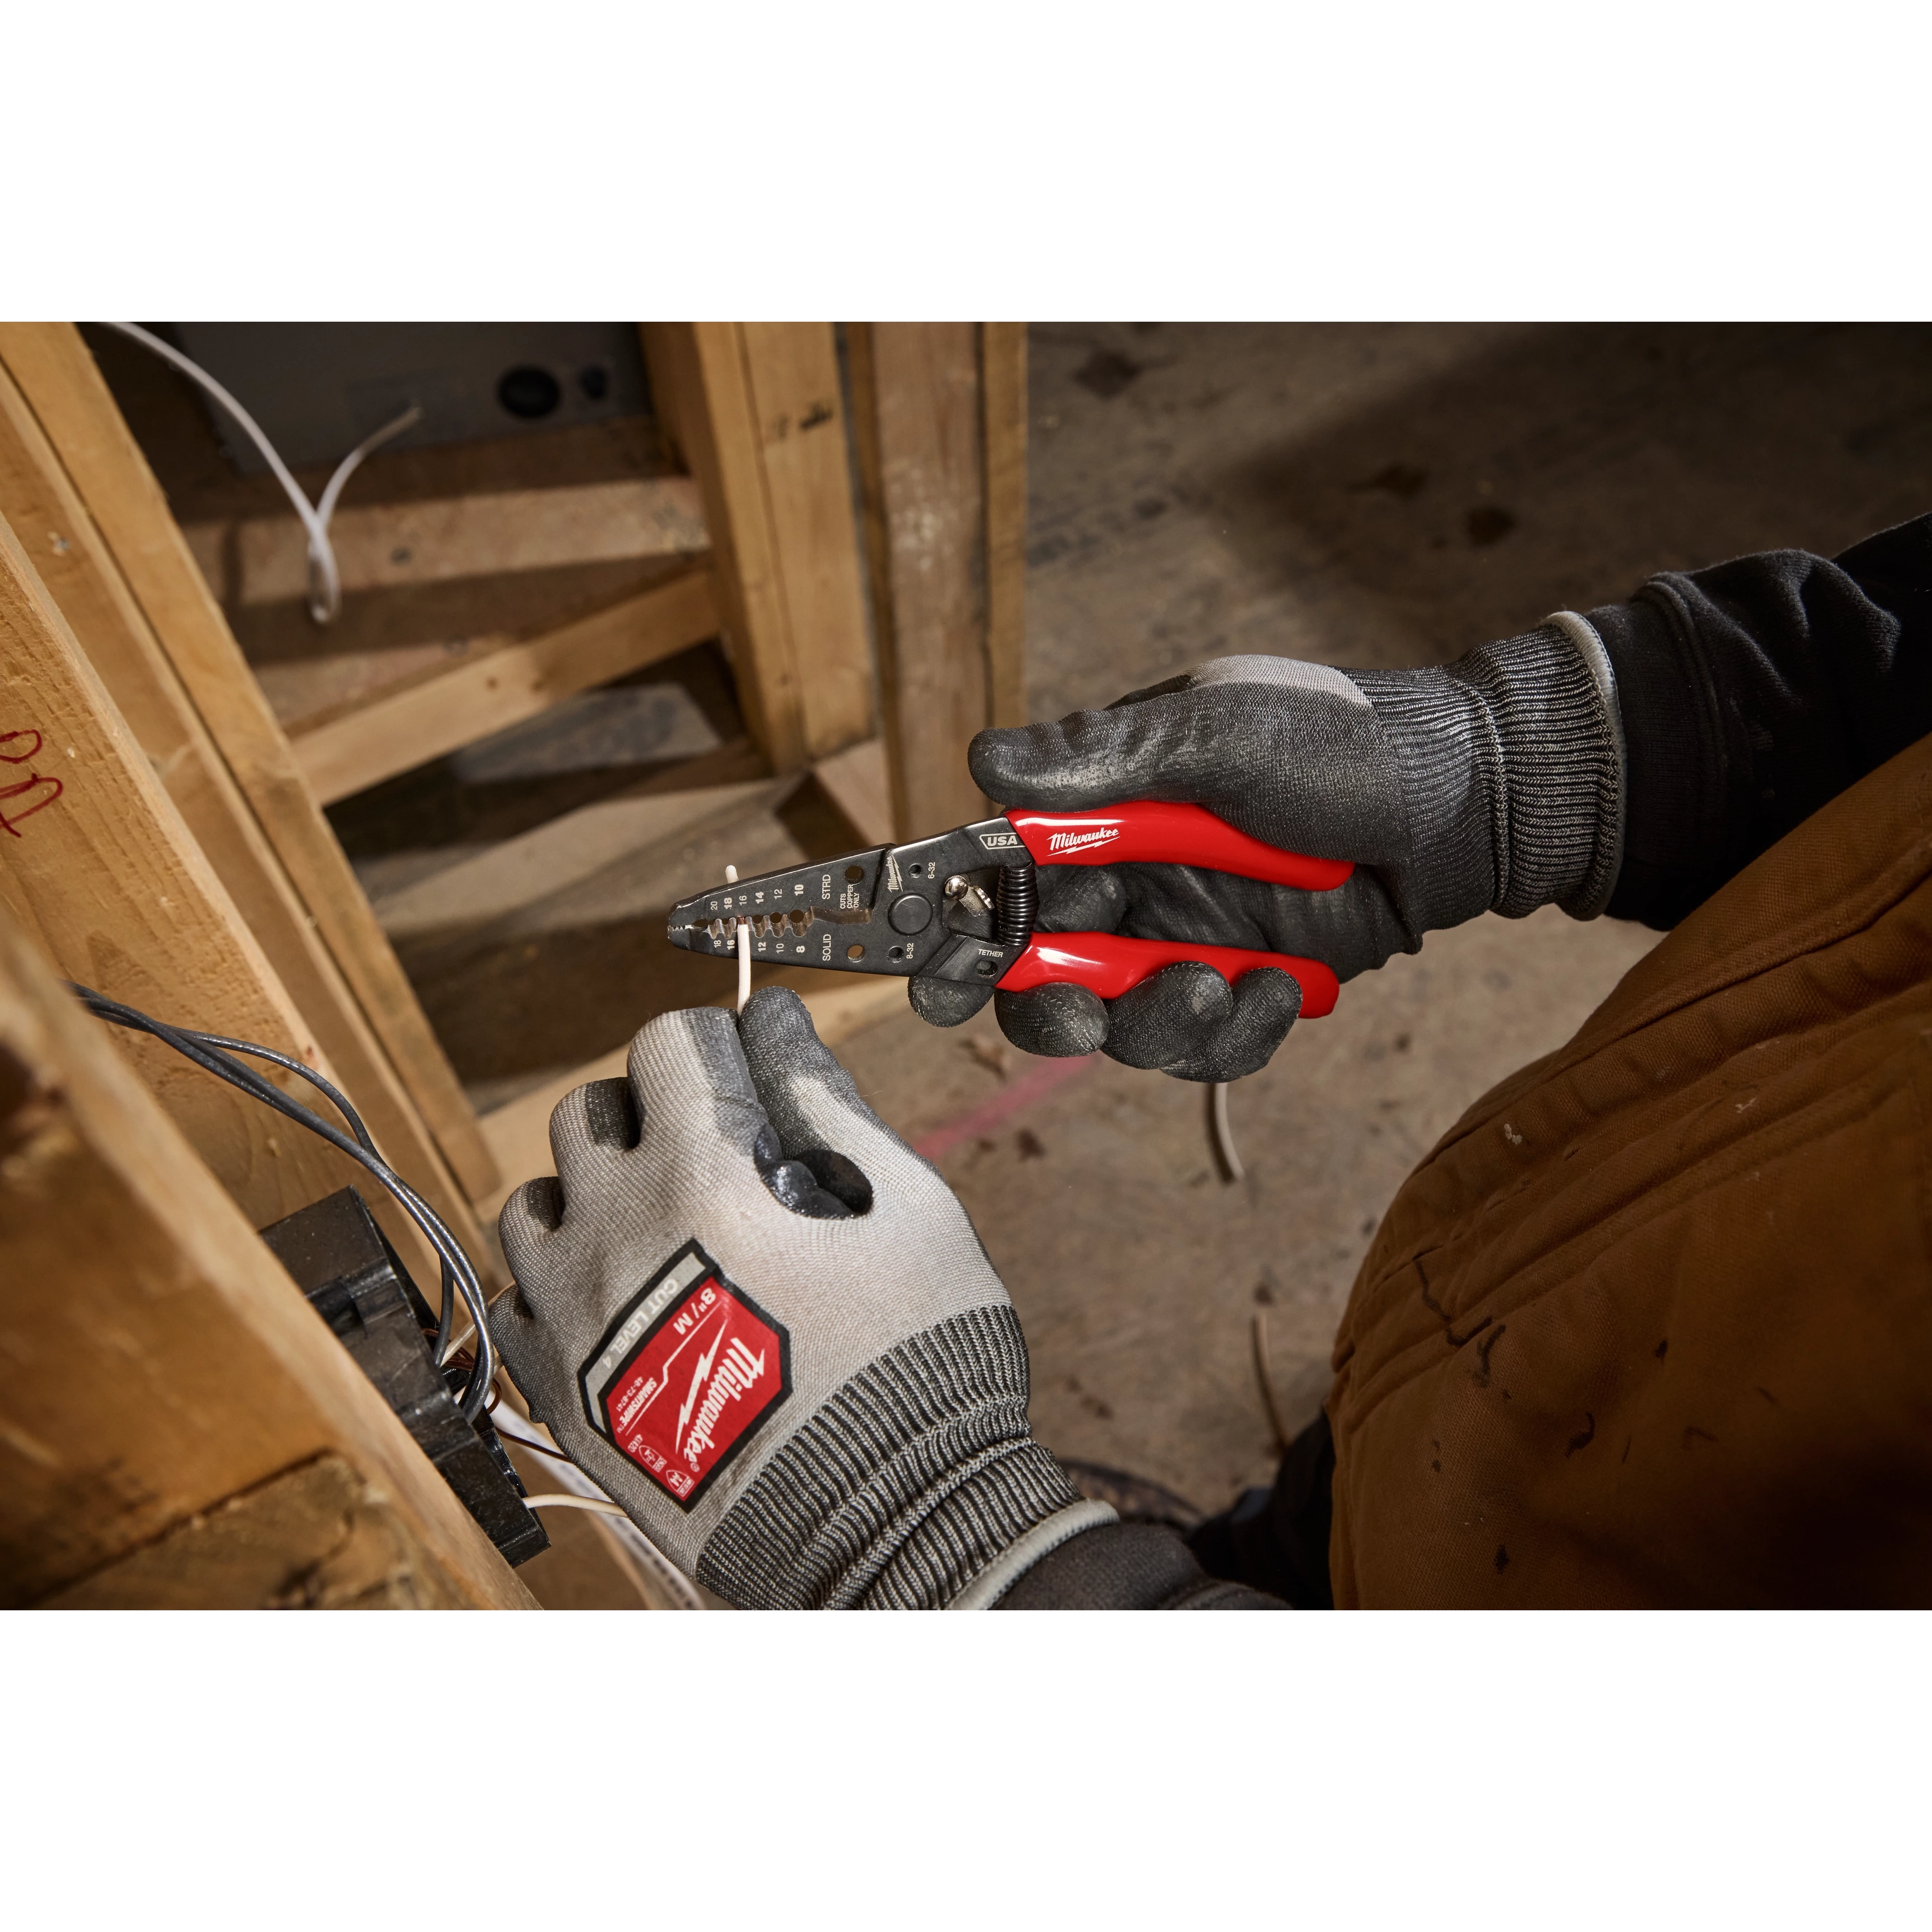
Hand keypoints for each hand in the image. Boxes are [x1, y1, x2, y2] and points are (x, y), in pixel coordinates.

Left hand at [489, 988, 1109, 1610]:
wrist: (891, 1523)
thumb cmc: (917, 1363)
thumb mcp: (908, 1209)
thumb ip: (830, 1102)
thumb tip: (779, 1025)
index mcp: (706, 1178)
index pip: (670, 1043)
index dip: (718, 1041)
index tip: (749, 1068)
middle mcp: (619, 1235)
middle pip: (588, 1111)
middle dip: (649, 1108)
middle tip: (714, 1151)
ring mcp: (577, 1318)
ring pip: (534, 1202)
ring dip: (591, 1192)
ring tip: (663, 1225)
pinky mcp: (565, 1395)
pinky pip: (518, 1305)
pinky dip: (558, 1284)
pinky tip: (624, 1297)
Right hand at [913, 621, 1622, 1079]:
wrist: (1466, 805)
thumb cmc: (1347, 745)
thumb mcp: (1225, 732)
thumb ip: (1106, 755)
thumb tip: (984, 760)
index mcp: (1100, 807)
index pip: (998, 874)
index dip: (957, 926)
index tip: (944, 970)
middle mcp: (1128, 879)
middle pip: (1039, 975)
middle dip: (1050, 1009)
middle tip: (1081, 1015)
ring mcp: (1182, 938)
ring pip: (1119, 1025)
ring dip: (1158, 1024)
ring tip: (1220, 989)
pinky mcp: (1238, 985)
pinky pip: (1201, 1044)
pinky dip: (1232, 1035)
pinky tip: (1277, 994)